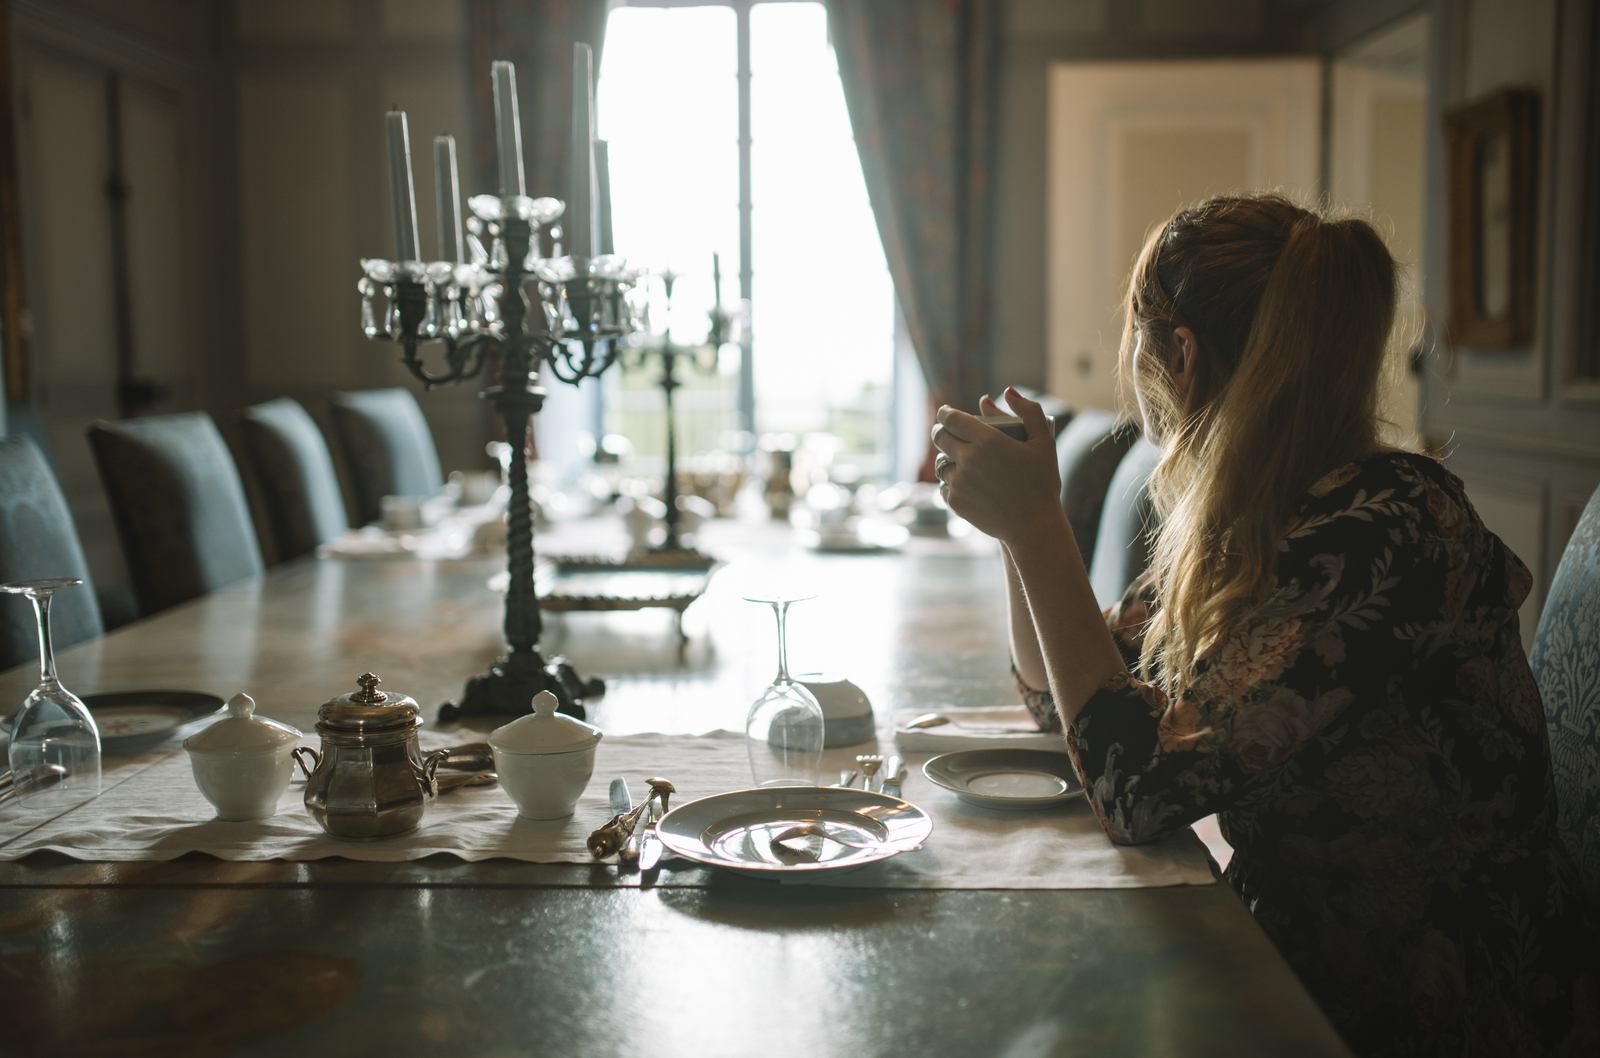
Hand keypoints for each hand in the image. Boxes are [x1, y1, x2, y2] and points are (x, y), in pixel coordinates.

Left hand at [930, 387, 1061, 544]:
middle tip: (946, 432)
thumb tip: (1008, 390)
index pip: (951, 419)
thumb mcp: (1044, 442)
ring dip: (946, 459)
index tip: (945, 412)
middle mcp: (968, 459)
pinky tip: (961, 482)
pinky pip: (943, 486)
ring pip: (940, 463)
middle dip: (941, 431)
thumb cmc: (1042, 482)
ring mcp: (959, 482)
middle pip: (940, 438)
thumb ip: (1029, 411)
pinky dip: (950, 482)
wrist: (1034, 526)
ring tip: (955, 459)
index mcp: (987, 440)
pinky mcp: (955, 501)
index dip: (945, 413)